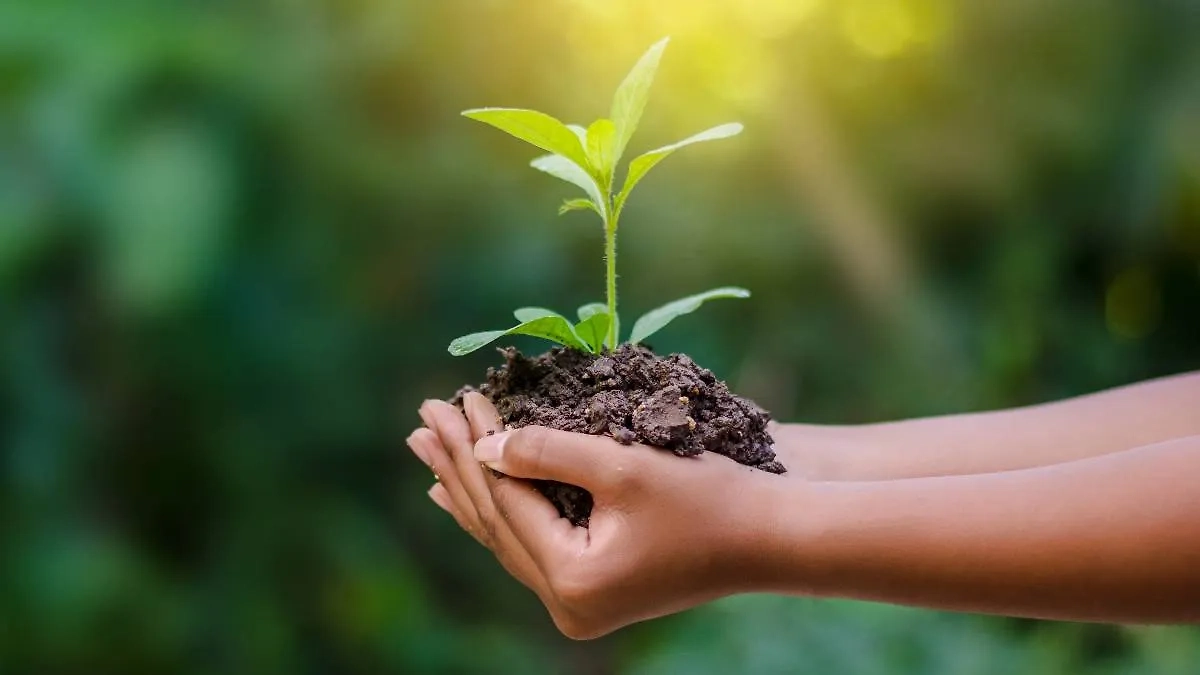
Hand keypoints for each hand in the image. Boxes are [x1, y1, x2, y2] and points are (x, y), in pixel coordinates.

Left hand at [408, 393, 792, 638]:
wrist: (769, 538)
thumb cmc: (707, 496)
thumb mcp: (622, 465)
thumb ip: (546, 451)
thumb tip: (483, 444)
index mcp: (572, 581)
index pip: (505, 502)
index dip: (477, 447)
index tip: (454, 397)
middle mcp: (568, 605)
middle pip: (495, 524)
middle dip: (459, 468)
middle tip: (422, 420)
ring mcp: (579, 604)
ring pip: (508, 536)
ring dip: (471, 488)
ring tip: (431, 451)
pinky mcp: (592, 590)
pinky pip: (530, 546)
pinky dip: (501, 511)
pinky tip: (468, 494)